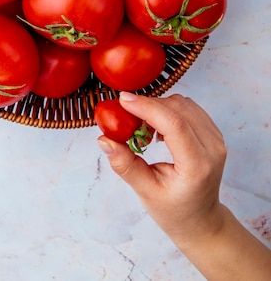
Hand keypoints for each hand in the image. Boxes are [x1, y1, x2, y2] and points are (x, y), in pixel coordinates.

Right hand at [97, 92, 226, 245]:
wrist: (200, 220)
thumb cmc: (174, 210)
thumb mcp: (145, 192)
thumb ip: (125, 165)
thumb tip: (104, 140)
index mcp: (197, 166)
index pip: (174, 124)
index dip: (147, 107)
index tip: (123, 101)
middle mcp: (212, 148)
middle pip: (178, 109)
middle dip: (148, 106)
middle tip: (125, 117)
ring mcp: (216, 139)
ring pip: (183, 104)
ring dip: (158, 107)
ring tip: (142, 128)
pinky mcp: (213, 132)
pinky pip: (189, 108)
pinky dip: (168, 110)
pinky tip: (157, 127)